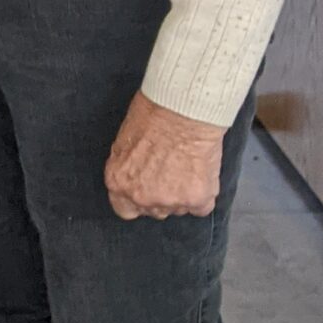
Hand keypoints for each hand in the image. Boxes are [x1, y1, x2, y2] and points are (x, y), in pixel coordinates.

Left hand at [104, 91, 226, 219]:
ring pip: (179, 209)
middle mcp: (142, 197)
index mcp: (119, 182)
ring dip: (183, 195)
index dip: (137, 202)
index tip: (146, 192)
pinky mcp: (198, 199)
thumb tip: (135, 177)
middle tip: (170, 173)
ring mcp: (171, 201)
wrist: (183, 111)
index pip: (125, 210)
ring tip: (186, 168)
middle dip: (161, 196)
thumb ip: (128, 169)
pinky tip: (201, 174)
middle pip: (154, 210)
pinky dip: (204, 195)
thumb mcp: (123, 143)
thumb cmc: (152, 116)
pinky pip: (202, 208)